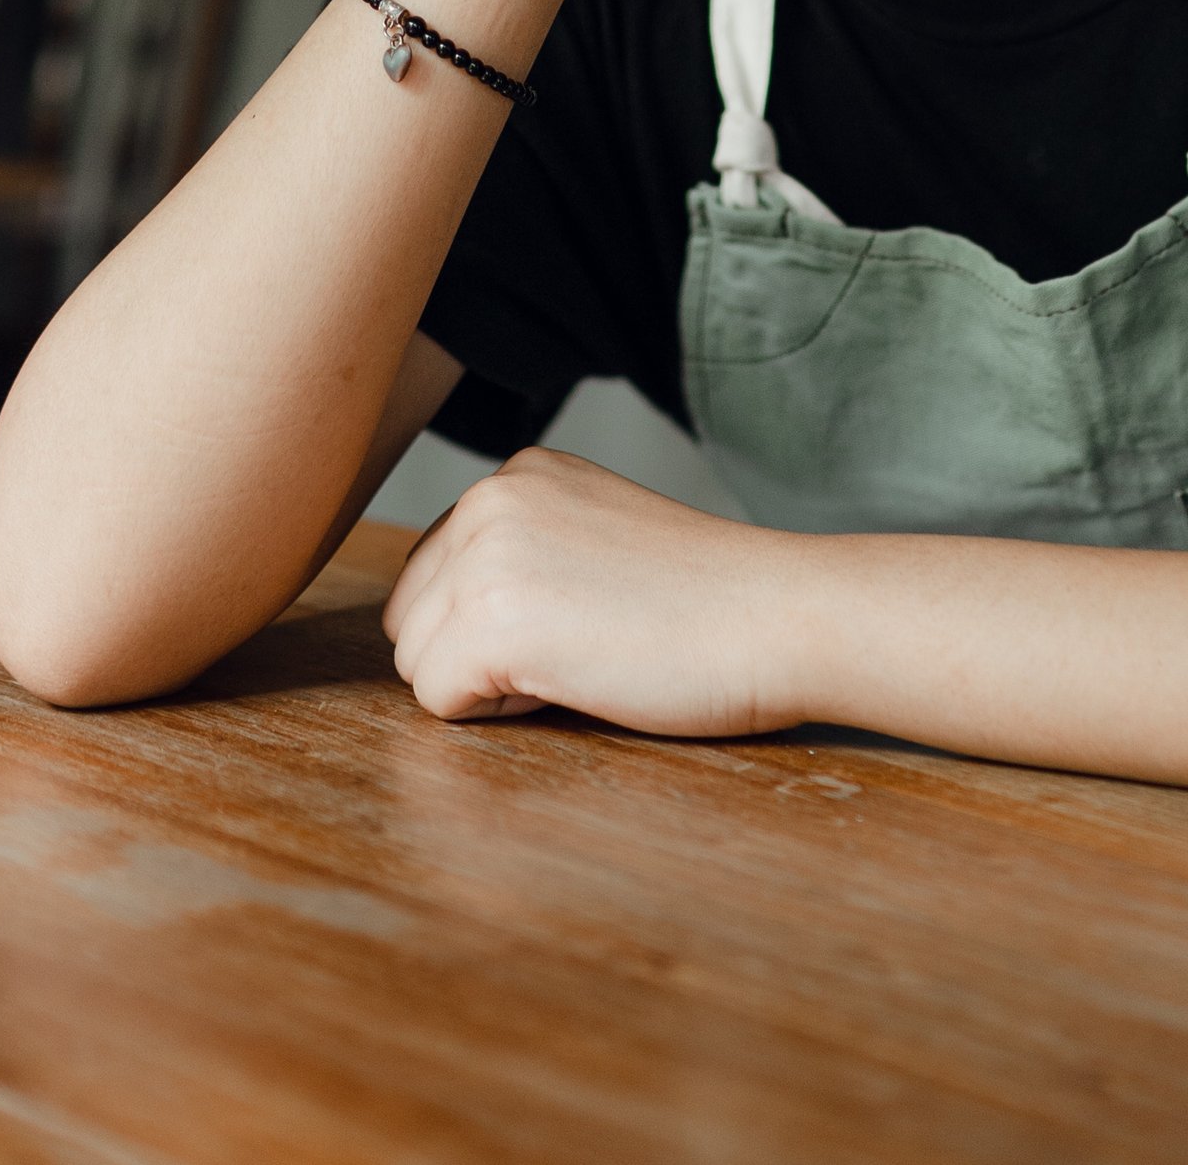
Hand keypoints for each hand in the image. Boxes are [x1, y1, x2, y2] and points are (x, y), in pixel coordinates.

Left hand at [382, 448, 811, 731]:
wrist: (775, 615)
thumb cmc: (704, 600)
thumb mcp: (593, 537)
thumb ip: (520, 548)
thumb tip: (437, 617)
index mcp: (516, 472)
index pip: (434, 576)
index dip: (495, 625)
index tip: (582, 615)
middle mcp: (488, 496)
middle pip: (412, 618)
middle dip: (474, 654)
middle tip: (580, 644)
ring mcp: (485, 554)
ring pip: (418, 662)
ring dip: (486, 684)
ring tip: (580, 657)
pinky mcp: (491, 620)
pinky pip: (437, 701)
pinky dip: (497, 715)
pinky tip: (575, 678)